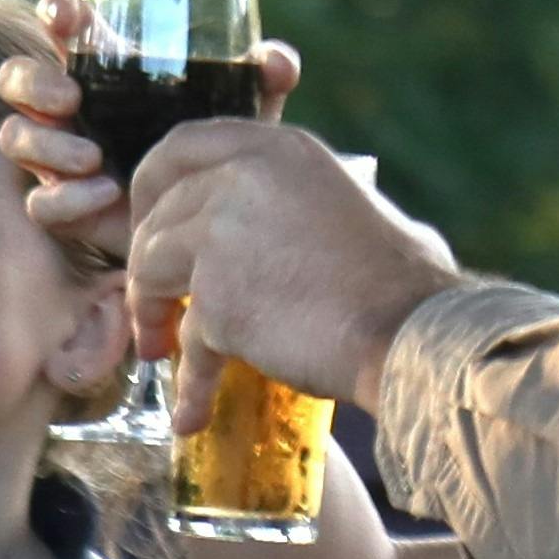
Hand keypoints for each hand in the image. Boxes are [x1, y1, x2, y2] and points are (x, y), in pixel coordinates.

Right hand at [0, 0, 315, 248]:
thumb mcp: (245, 108)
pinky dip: (66, 197)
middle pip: (16, 77)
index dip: (56, 10)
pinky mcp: (63, 205)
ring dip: (48, 145)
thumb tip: (274, 61)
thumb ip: (264, 78)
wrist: (214, 222)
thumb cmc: (218, 146)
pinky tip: (105, 193)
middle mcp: (70, 106)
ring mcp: (58, 156)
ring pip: (15, 137)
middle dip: (32, 84)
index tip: (66, 14)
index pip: (63, 22)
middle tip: (72, 99)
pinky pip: (39, 201)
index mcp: (105, 66)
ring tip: (94, 156)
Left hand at [125, 118, 458, 408]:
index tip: (151, 222)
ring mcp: (223, 234)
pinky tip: (192, 413)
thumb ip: (302, 203)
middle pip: (161, 216)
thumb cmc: (402, 280)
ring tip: (161, 351)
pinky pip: (188, 339)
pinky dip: (190, 381)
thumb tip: (294, 223)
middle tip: (155, 301)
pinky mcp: (218, 297)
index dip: (153, 186)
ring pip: (153, 270)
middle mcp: (243, 177)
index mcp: (276, 148)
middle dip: (147, 263)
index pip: (182, 146)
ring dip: (152, 314)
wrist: (411, 331)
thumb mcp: (354, 205)